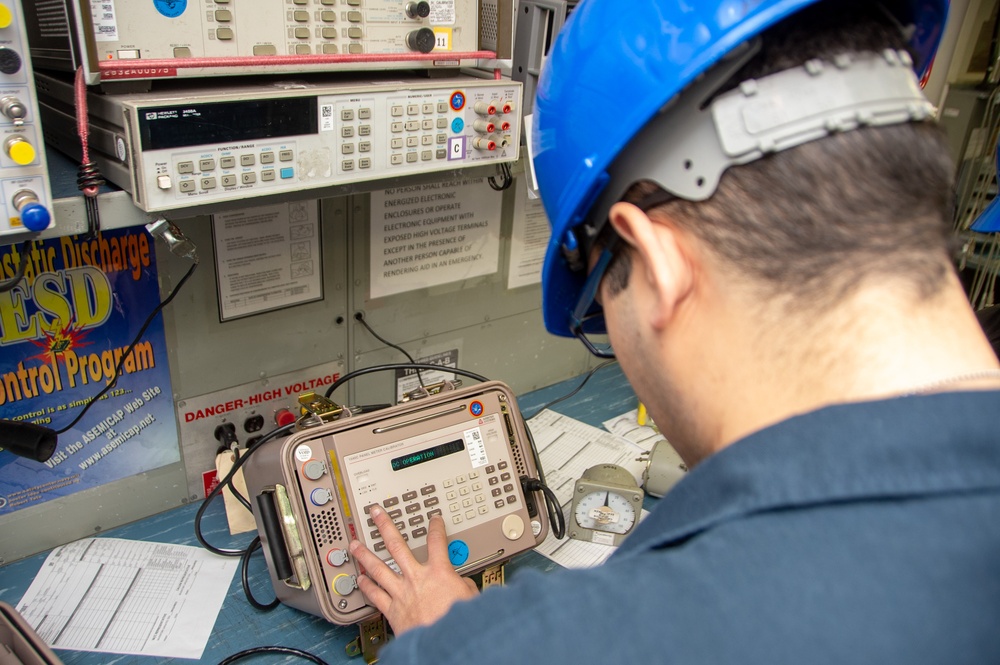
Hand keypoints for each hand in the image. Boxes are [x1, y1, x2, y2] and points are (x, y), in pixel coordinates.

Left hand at [349, 504, 478, 634]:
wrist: (443, 643)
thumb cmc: (457, 623)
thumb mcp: (471, 597)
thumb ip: (464, 586)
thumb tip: (464, 586)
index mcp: (439, 572)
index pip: (437, 542)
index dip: (435, 527)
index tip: (433, 520)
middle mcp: (416, 578)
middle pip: (397, 546)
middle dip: (385, 526)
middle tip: (376, 514)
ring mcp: (401, 593)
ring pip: (378, 568)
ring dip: (365, 555)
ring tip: (355, 545)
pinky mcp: (392, 611)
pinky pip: (375, 595)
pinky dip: (366, 587)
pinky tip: (360, 580)